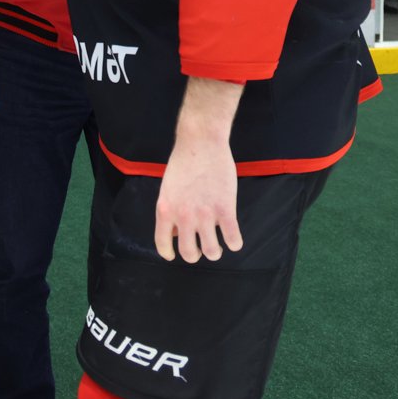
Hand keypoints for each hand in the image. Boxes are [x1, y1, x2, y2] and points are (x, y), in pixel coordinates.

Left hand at [153, 77, 243, 262]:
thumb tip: (176, 232)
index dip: (169, 253)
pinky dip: (234, 243)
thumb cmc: (183, 162)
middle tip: (200, 247)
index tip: (174, 255)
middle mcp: (183, 216)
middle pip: (189, 253)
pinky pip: (233, 239)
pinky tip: (233, 237)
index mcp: (165, 210)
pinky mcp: (225, 210)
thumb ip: (171, 210)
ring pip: (212, 251)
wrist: (200, 143)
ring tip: (217, 244)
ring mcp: (205, 215)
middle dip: (195, 254)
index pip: (162, 242)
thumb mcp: (168, 188)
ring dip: (215, 251)